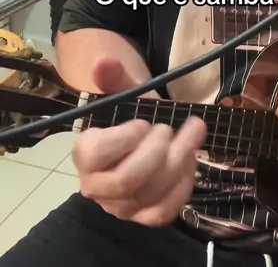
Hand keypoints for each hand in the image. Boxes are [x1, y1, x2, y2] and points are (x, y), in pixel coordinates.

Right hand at [72, 56, 206, 224]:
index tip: (144, 121)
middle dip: (158, 151)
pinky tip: (191, 162)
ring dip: (178, 161)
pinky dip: (183, 186)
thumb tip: (103, 60)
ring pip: (150, 195)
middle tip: (169, 128)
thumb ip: (115, 78)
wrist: (143, 140)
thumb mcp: (126, 93)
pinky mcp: (142, 218)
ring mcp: (120, 207)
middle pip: (128, 179)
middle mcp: (96, 186)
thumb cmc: (132, 116)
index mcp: (85, 153)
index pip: (97, 152)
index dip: (126, 137)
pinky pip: (163, 212)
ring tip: (191, 135)